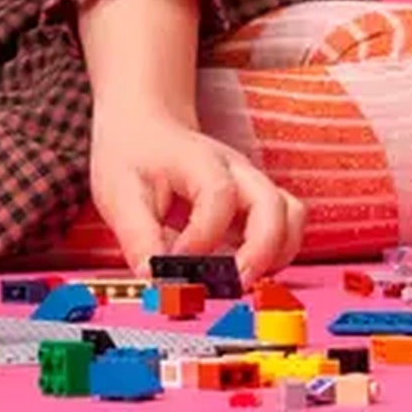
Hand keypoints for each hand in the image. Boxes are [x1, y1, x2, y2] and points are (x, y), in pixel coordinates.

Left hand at [87, 104, 304, 285]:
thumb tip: (153, 279)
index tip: (174, 262)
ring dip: (275, 255)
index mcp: (200, 162)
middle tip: (231, 284)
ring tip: (240, 280)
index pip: (219, 197)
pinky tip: (241, 270)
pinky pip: (287, 228)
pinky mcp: (258, 204)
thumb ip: (138, 237)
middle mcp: (237, 172)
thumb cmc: (134, 157)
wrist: (146, 126)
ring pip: (292, 217)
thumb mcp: (119, 193)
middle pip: (274, 206)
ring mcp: (253, 187)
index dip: (201, 237)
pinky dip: (275, 255)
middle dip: (260, 253)